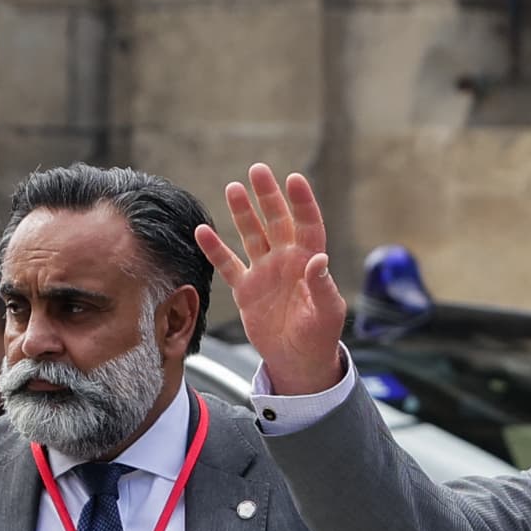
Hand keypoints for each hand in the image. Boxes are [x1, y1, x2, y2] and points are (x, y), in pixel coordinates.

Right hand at [194, 163, 347, 394]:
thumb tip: (319, 259)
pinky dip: (215, 249)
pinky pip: (228, 264)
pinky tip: (202, 230)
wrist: (299, 360)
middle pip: (277, 221)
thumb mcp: (328, 312)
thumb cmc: (321, 336)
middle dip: (268, 197)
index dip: (302, 203)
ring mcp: (265, 272)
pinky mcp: (246, 289)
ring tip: (233, 188)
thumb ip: (323, 285)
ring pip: (252, 235)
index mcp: (310, 263)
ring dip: (242, 213)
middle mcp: (287, 261)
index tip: (294, 179)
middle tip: (258, 170)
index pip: (308, 226)